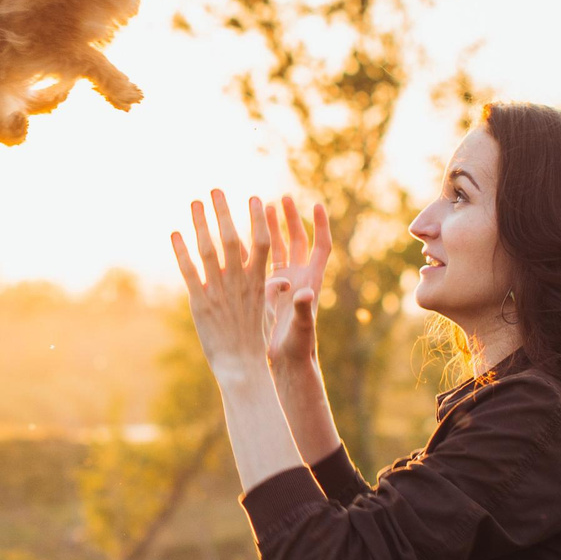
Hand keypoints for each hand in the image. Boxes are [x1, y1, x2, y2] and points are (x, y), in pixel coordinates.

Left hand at [172, 190, 275, 380]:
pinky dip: (181, 251)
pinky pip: (189, 271)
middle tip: (216, 188)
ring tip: (195, 201)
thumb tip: (285, 281)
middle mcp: (240, 282)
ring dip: (201, 223)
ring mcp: (219, 291)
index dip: (258, 219)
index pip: (262, 243)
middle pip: (233, 239)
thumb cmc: (254, 340)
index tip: (256, 198)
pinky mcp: (200, 303)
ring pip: (209, 250)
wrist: (241, 367)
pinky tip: (175, 233)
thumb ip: (270, 292)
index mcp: (259, 282)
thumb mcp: (266, 313)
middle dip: (224, 212)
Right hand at [264, 195, 332, 373]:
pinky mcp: (266, 291)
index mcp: (311, 281)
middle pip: (297, 241)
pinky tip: (239, 234)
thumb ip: (303, 309)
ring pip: (277, 248)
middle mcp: (298, 277)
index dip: (321, 226)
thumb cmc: (298, 347)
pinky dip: (251, 248)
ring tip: (260, 206)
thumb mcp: (301, 327)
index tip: (317, 205)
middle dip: (290, 219)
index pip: (321, 247)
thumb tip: (302, 292)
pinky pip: (259, 263)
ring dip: (270, 228)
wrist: (286, 361)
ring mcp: (282, 282)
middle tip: (283, 198)